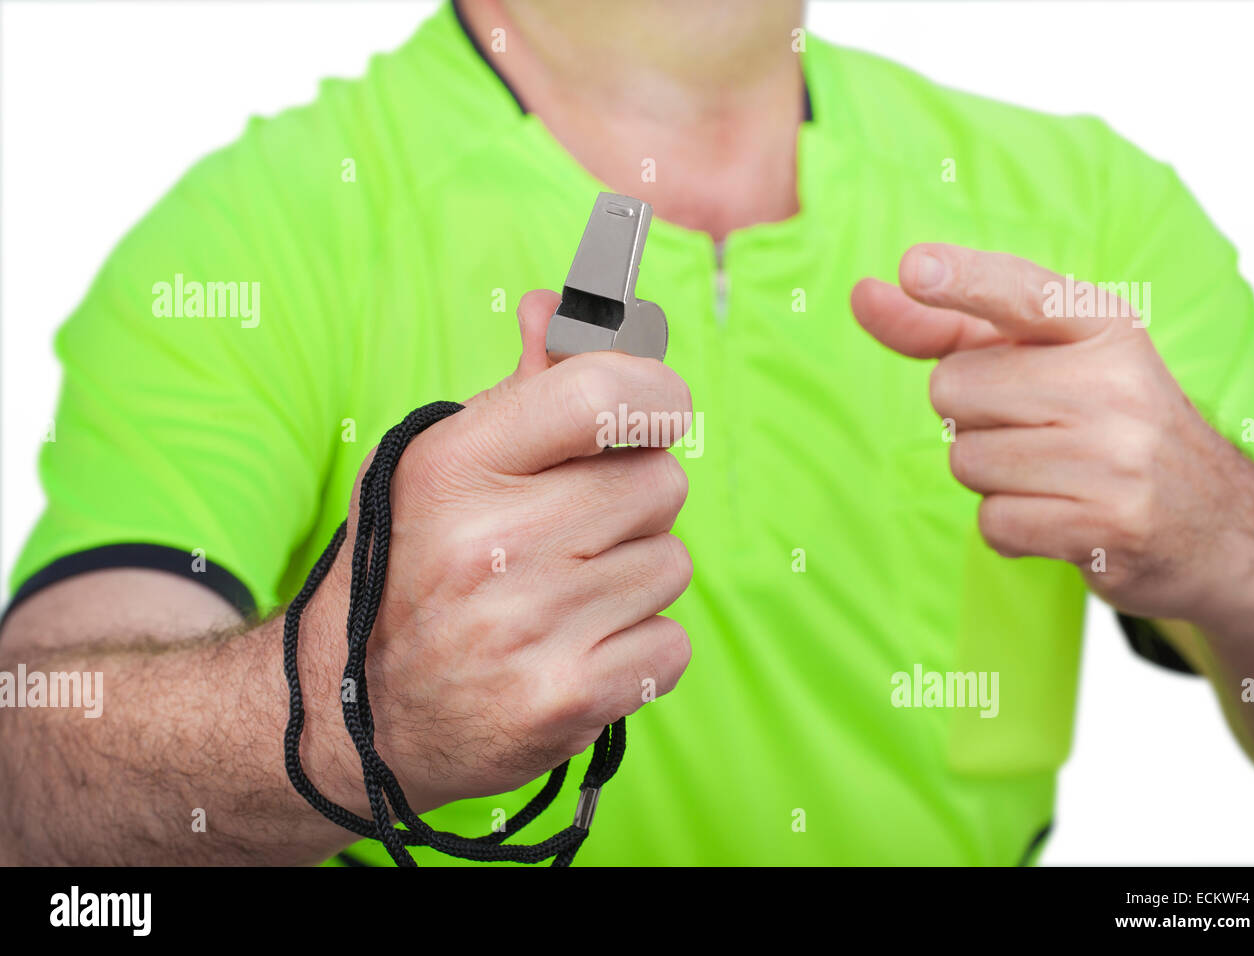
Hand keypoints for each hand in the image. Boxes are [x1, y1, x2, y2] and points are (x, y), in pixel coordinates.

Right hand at [302, 290, 693, 813]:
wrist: (356, 717)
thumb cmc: (410, 573)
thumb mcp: (439, 468)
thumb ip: (517, 390)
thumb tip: (559, 306)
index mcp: (456, 466)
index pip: (605, 393)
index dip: (656, 391)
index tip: (657, 406)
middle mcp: (491, 543)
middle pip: (660, 481)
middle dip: (634, 500)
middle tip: (578, 531)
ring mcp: (530, 627)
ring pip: (672, 563)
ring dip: (634, 577)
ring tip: (564, 598)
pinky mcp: (566, 700)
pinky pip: (672, 642)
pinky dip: (639, 648)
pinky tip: (576, 650)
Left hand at [850, 243, 1253, 626]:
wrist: (1214, 522)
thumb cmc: (1105, 424)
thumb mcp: (1046, 360)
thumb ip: (950, 328)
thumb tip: (863, 294)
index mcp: (1104, 324)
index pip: (1020, 292)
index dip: (961, 280)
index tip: (912, 267)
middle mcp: (1115, 381)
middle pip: (952, 389)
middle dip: (972, 417)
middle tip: (1037, 431)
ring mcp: (1116, 455)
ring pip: (966, 460)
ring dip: (991, 477)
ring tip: (1053, 474)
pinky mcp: (1107, 524)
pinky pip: (992, 522)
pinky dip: (1010, 527)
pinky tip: (1059, 515)